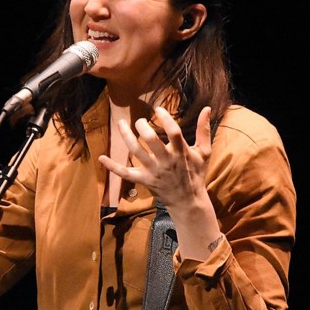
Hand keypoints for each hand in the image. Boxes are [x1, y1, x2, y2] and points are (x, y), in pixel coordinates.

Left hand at [98, 106, 212, 211]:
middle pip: (151, 140)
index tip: (158, 109)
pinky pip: (125, 173)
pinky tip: (101, 157)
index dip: (165, 118)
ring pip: (136, 152)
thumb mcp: (204, 153)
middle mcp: (166, 161)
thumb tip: (207, 108)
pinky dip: (112, 167)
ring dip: (126, 136)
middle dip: (143, 127)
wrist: (188, 201)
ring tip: (120, 123)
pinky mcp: (144, 180)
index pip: (173, 132)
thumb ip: (204, 130)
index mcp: (181, 153)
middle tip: (140, 120)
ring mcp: (154, 171)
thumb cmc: (196, 174)